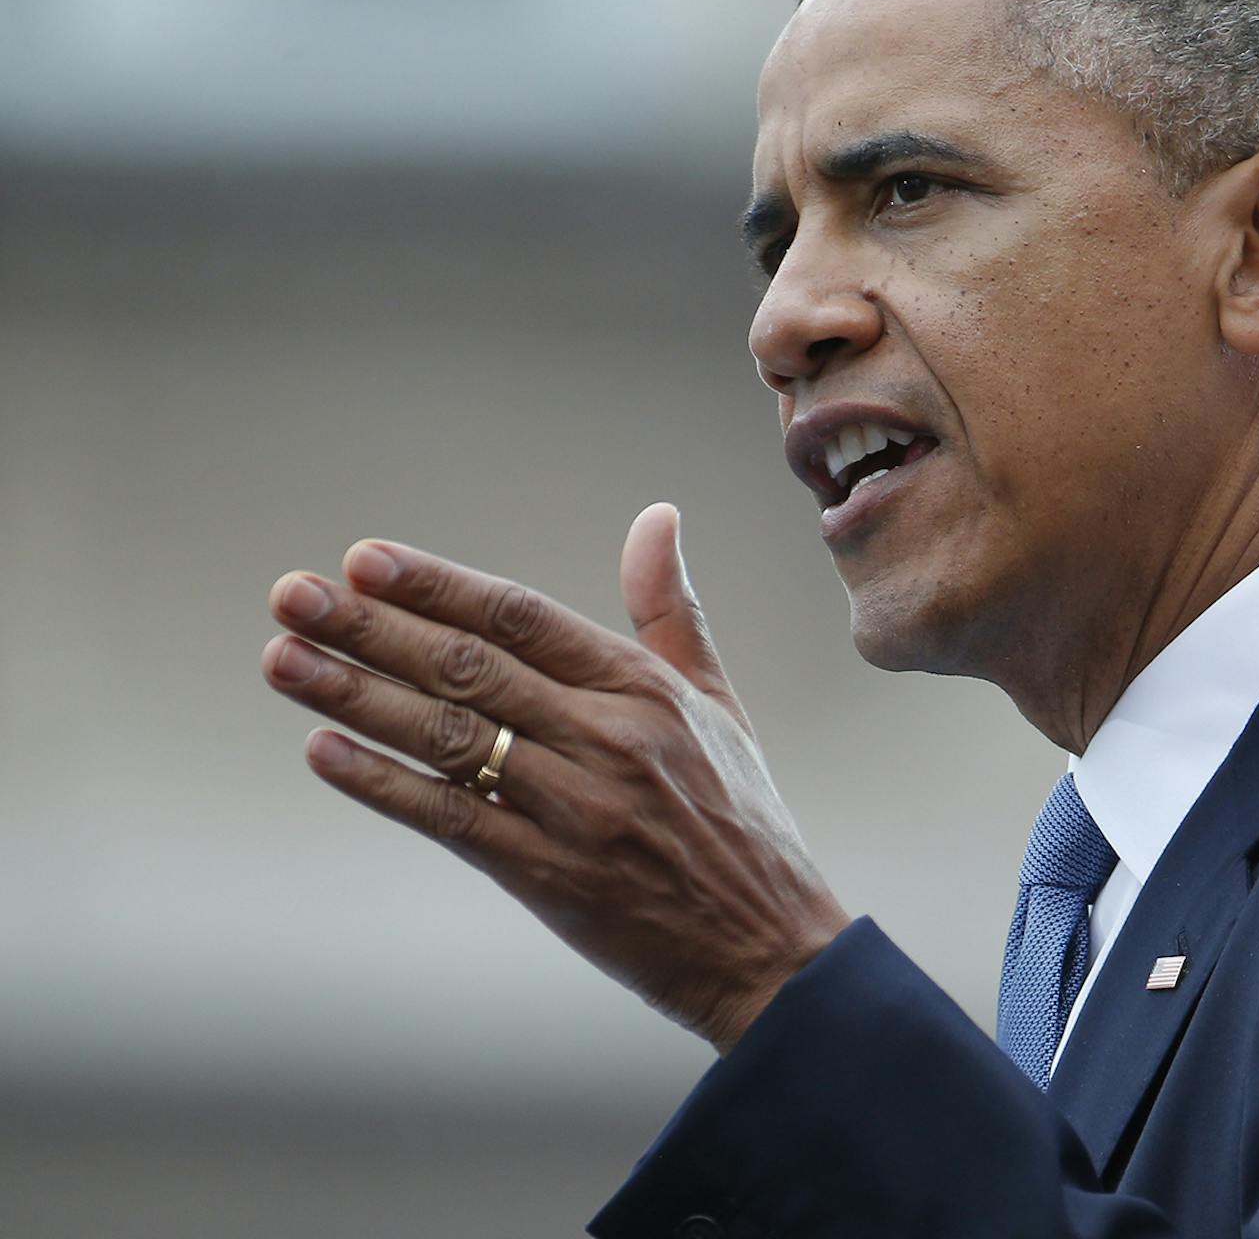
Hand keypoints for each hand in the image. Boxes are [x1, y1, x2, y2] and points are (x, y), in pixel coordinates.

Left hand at [260, 502, 847, 1051]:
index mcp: (645, 689)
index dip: (438, 585)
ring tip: (284, 660)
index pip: (522, 617)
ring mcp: (578, 809)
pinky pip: (453, 820)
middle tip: (292, 595)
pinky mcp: (552, 877)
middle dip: (369, 627)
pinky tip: (324, 753)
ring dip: (355, 696)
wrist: (769, 946)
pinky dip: (385, 785)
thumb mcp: (716, 703)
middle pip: (469, 667)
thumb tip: (657, 517)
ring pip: (449, 737)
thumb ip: (670, 611)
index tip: (364, 558)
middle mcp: (610, 738)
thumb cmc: (739, 820)